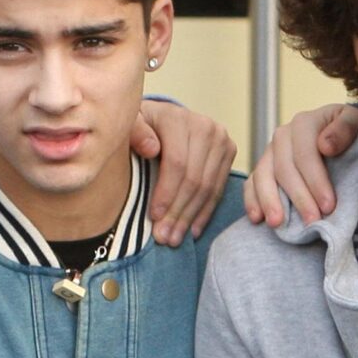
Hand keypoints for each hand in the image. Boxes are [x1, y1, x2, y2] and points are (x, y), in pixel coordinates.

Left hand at [131, 100, 237, 245]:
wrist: (160, 118)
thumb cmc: (139, 127)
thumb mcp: (128, 125)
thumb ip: (135, 133)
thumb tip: (152, 149)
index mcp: (179, 119)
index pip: (177, 163)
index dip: (166, 193)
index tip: (154, 217)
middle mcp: (206, 126)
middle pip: (194, 178)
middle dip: (178, 212)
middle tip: (164, 237)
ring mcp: (221, 139)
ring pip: (208, 187)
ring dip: (190, 217)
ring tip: (175, 239)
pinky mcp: (229, 151)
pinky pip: (218, 189)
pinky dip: (205, 212)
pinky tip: (192, 230)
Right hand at [244, 103, 357, 226]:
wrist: (339, 136)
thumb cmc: (350, 134)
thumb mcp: (356, 122)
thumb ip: (345, 129)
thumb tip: (325, 146)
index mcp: (304, 123)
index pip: (305, 154)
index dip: (316, 181)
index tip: (328, 206)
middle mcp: (283, 136)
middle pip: (284, 168)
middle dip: (298, 197)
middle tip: (311, 221)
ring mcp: (270, 152)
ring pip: (262, 176)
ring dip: (269, 201)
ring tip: (277, 223)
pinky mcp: (262, 168)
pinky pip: (251, 184)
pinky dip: (251, 201)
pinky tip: (256, 218)